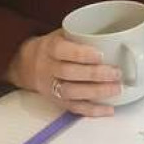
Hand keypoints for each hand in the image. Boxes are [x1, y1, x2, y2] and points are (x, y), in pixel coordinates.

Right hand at [6, 30, 122, 116]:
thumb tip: (116, 34)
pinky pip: (74, 108)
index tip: (101, 54)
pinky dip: (92, 111)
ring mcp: (51, 87)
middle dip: (94, 74)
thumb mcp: (62, 33)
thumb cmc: (54, 46)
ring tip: (116, 89)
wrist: (26, 65)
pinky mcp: (56, 101)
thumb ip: (82, 34)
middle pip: (69, 73)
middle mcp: (48, 68)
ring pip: (71, 92)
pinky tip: (109, 109)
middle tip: (116, 73)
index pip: (62, 51)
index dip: (82, 54)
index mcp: (50, 48)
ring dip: (96, 92)